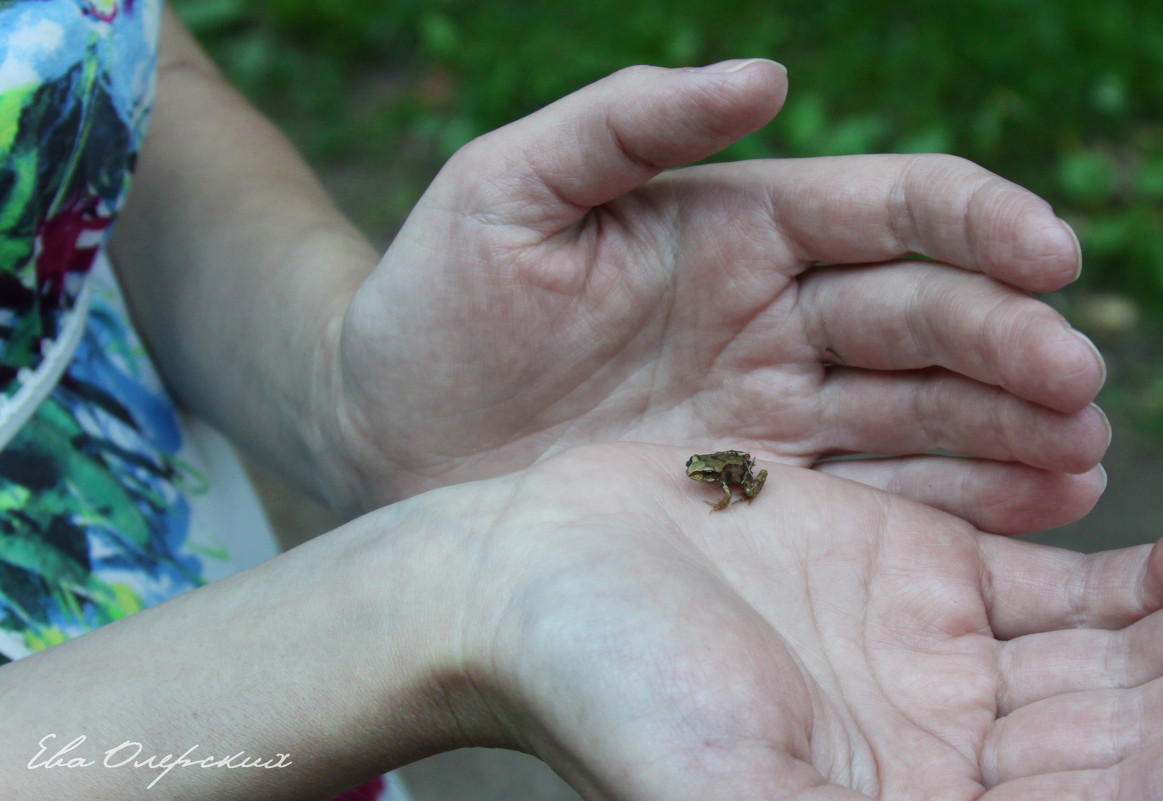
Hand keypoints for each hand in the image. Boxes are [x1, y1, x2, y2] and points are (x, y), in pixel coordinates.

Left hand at [329, 62, 1107, 530]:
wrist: (386, 426)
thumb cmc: (435, 298)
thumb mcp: (506, 188)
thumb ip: (628, 123)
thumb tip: (765, 73)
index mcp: (731, 225)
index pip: (883, 209)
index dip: (973, 225)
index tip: (1050, 256)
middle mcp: (768, 315)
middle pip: (920, 318)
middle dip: (1006, 344)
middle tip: (1077, 385)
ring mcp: (766, 409)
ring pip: (913, 412)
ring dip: (1002, 430)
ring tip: (1080, 462)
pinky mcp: (748, 493)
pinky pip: (865, 493)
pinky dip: (945, 503)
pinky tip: (1020, 514)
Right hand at [418, 443, 1162, 800]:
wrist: (530, 577)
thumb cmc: (605, 686)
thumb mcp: (731, 791)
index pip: (1099, 795)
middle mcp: (948, 757)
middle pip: (1131, 737)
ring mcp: (939, 662)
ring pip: (1122, 663)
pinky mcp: (916, 570)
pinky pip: (1066, 584)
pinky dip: (1141, 573)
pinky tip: (1162, 535)